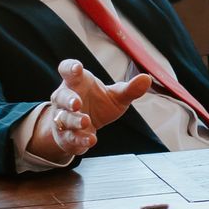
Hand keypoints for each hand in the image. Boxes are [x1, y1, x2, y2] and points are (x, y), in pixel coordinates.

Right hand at [27, 59, 154, 162]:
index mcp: (76, 82)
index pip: (67, 70)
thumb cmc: (99, 104)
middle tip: (77, 103)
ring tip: (86, 121)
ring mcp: (63, 117)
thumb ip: (130, 89)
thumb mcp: (116, 97)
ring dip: (74, 120)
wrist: (86, 127)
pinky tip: (91, 139)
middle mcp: (65, 98)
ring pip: (63, 118)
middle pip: (61, 96)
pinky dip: (80, 139)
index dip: (70, 68)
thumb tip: (146, 78)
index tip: (77, 68)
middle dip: (68, 99)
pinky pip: (70, 137)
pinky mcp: (65, 136)